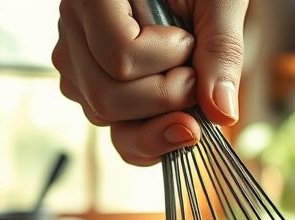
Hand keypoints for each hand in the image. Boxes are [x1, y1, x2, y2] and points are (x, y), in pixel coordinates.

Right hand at [53, 0, 247, 165]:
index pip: (121, 58)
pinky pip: (116, 132)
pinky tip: (175, 105)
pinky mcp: (87, 88)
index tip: (188, 39)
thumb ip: (221, 50)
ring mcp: (74, 63)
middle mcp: (72, 30)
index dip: (168, 60)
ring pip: (106, 119)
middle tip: (192, 71)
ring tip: (181, 78)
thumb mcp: (220, 3)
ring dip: (160, 115)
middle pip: (106, 99)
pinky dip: (154, 129)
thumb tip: (221, 114)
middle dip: (165, 99)